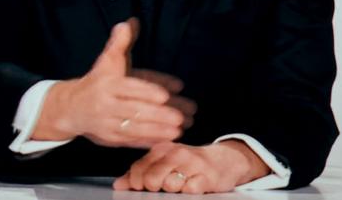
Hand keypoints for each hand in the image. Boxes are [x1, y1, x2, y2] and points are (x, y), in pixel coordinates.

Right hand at [32, 19, 192, 147]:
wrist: (70, 107)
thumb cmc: (95, 82)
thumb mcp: (106, 61)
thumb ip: (120, 44)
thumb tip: (129, 22)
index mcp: (107, 85)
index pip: (129, 88)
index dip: (146, 91)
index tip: (164, 96)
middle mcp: (106, 105)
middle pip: (134, 111)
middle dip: (158, 115)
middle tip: (180, 118)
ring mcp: (107, 124)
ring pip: (134, 129)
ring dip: (157, 131)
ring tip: (178, 131)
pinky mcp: (109, 139)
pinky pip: (130, 141)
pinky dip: (147, 142)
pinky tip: (164, 140)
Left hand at [113, 140, 270, 193]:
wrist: (223, 160)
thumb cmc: (188, 164)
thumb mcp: (163, 163)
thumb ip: (139, 173)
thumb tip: (118, 185)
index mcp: (162, 149)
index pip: (138, 169)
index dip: (136, 183)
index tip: (142, 187)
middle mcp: (176, 153)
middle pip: (152, 179)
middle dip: (155, 188)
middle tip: (164, 186)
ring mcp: (192, 164)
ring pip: (170, 185)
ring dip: (174, 190)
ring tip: (181, 184)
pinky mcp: (207, 176)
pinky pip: (190, 190)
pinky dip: (189, 191)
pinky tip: (193, 185)